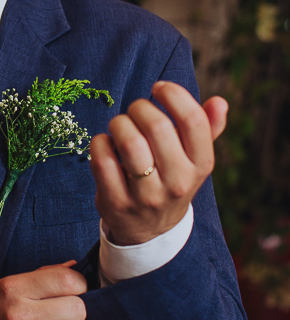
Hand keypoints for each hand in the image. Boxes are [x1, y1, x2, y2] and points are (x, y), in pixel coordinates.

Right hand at [0, 262, 87, 319]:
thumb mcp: (2, 287)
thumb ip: (40, 278)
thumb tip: (75, 269)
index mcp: (11, 290)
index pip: (67, 281)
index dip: (78, 285)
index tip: (73, 291)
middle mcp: (19, 318)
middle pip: (78, 310)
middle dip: (73, 312)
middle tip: (60, 317)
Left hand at [90, 80, 227, 245]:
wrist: (151, 231)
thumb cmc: (171, 179)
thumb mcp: (193, 159)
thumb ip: (207, 128)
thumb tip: (220, 102)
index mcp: (201, 165)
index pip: (193, 121)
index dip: (174, 95)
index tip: (159, 88)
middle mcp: (177, 183)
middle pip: (157, 126)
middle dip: (139, 107)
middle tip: (135, 111)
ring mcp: (146, 196)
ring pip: (129, 143)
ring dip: (119, 124)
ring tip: (120, 127)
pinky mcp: (116, 203)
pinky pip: (102, 160)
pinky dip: (99, 143)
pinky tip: (105, 144)